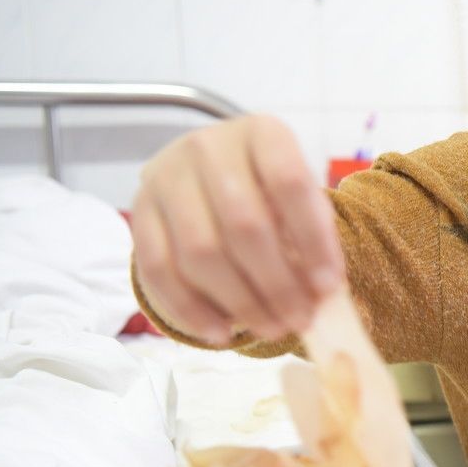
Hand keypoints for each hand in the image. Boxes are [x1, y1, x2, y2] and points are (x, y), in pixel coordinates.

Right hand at [131, 115, 344, 344]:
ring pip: (201, 252)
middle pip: (243, 224)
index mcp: (261, 133)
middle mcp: (208, 147)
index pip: (289, 183)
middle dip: (277, 284)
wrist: (208, 171)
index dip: (313, 239)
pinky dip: (192, 310)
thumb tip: (328, 299)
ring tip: (272, 329)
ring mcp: (166, 177)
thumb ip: (314, 237)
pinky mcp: (139, 212)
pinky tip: (222, 333)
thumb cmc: (268, 190)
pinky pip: (159, 270)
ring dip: (241, 302)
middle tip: (301, 320)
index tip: (328, 286)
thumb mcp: (298, 197)